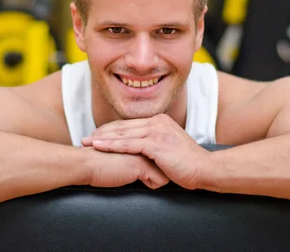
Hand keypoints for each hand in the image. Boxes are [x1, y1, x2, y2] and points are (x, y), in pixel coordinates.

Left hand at [82, 114, 209, 189]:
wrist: (205, 169)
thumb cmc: (188, 163)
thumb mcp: (171, 146)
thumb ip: (156, 142)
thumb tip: (142, 150)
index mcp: (160, 120)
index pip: (129, 124)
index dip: (111, 130)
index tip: (96, 135)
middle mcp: (157, 122)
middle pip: (123, 126)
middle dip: (102, 132)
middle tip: (85, 138)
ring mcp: (157, 131)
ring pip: (123, 134)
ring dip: (102, 139)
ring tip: (87, 143)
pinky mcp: (156, 143)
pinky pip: (129, 144)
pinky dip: (112, 145)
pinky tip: (100, 147)